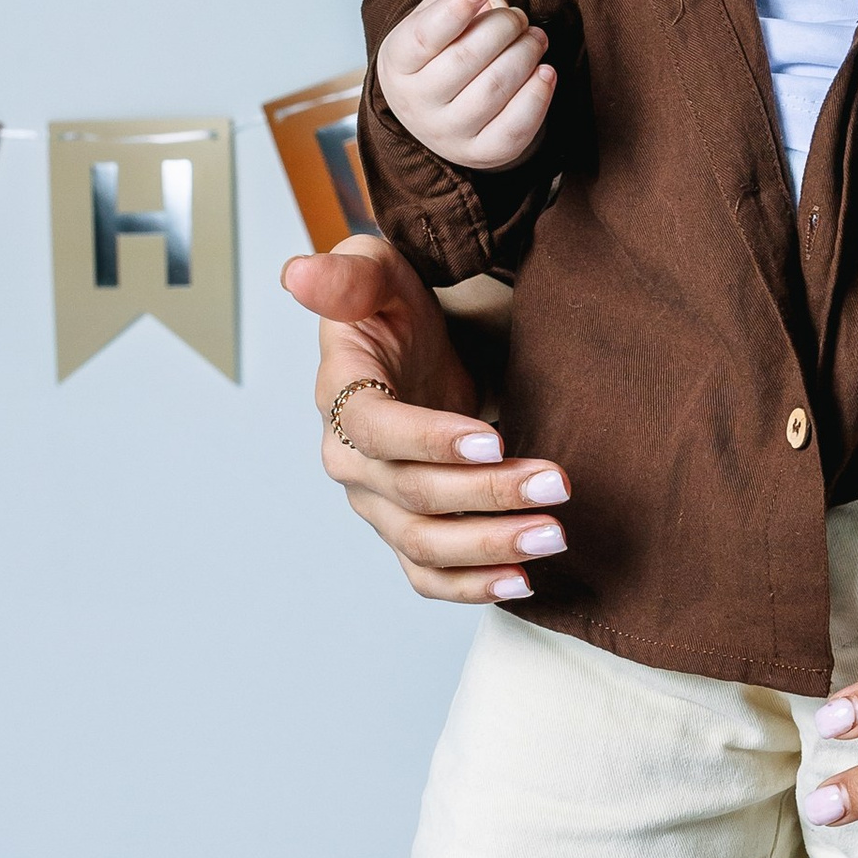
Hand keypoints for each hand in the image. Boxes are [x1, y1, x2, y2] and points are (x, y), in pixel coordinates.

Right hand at [282, 230, 572, 605]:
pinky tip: (523, 580)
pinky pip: (430, 574)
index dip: (431, 439)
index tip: (494, 437)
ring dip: (491, 547)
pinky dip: (472, 585)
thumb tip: (300, 272)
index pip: (378, 430)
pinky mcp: (405, 530)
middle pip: (415, 495)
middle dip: (489, 494)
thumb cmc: (395, 305)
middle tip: (557, 486)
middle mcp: (352, 462)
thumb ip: (347, 276)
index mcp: (342, 398)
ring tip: (553, 535)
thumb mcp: (377, 271)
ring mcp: (378, 503)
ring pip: (426, 544)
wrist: (412, 345)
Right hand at [373, 0, 556, 170]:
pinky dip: (537, 96)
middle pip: (466, 58)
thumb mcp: (437, 12)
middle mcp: (416, 102)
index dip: (453, 9)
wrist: (436, 107)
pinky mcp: (479, 153)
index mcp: (397, 62)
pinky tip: (545, 72)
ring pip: (494, 89)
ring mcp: (446, 133)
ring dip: (525, 54)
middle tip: (517, 17)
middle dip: (503, 27)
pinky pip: (514, 128)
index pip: (423, 36)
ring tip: (534, 38)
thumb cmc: (440, 50)